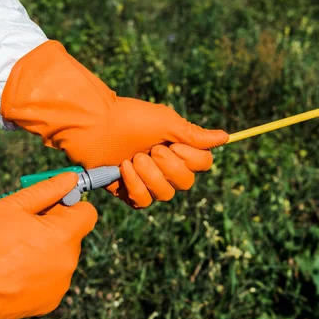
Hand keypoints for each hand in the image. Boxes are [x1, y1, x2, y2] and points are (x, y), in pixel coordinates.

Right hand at [0, 173, 96, 318]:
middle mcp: (68, 261)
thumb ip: (47, 190)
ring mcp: (60, 284)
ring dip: (46, 250)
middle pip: (72, 234)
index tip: (50, 206)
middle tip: (22, 227)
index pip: (87, 212)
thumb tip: (71, 178)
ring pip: (61, 256)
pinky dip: (38, 272)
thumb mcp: (12, 206)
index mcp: (64, 235)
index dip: (69, 204)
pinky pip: (51, 278)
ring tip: (13, 251)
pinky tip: (13, 271)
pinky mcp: (49, 301)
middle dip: (54, 227)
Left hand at [1, 40, 227, 207]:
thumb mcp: (166, 123)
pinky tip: (122, 169)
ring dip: (150, 176)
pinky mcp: (127, 190)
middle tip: (150, 150)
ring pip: (165, 194)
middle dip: (169, 167)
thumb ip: (194, 135)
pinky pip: (143, 201)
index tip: (173, 143)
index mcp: (177, 146)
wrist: (92, 124)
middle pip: (186, 182)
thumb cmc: (129, 117)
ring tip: (133, 159)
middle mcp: (165, 164)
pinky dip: (135, 185)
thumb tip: (226, 138)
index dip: (192, 159)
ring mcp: (146, 179)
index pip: (203, 164)